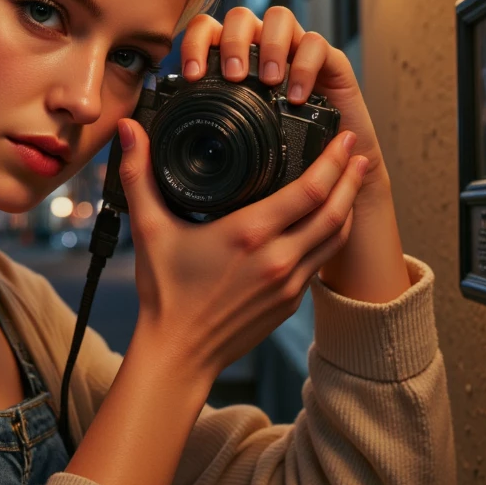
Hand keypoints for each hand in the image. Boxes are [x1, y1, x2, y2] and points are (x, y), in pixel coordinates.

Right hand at [117, 116, 366, 386]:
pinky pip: (322, 262)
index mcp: (249, 234)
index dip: (333, 161)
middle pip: (335, 210)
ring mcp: (290, 284)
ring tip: (352, 180)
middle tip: (357, 149)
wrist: (179, 354)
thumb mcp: (149, 229)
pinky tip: (327, 222)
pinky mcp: (291, 302)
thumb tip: (128, 131)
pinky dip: (331, 236)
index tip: (342, 139)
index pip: (310, 190)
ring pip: (335, 238)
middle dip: (351, 177)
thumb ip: (139, 175)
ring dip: (348, 206)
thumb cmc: (165, 294)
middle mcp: (278, 259)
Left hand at [179, 4, 386, 188]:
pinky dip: (304, 65)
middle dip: (233, 42)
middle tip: (234, 77)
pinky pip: (316, 43)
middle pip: (241, 17)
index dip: (195, 43)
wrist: (331, 174)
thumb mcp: (233, 145)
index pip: (207, 31)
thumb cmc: (278, 158)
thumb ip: (197, 130)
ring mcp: (296, 51)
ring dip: (269, 46)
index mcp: (234, 61)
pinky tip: (298, 95)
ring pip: (279, 17)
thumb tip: (140, 131)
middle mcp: (262, 49)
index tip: (192, 76)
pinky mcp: (330, 62)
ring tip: (269, 81)